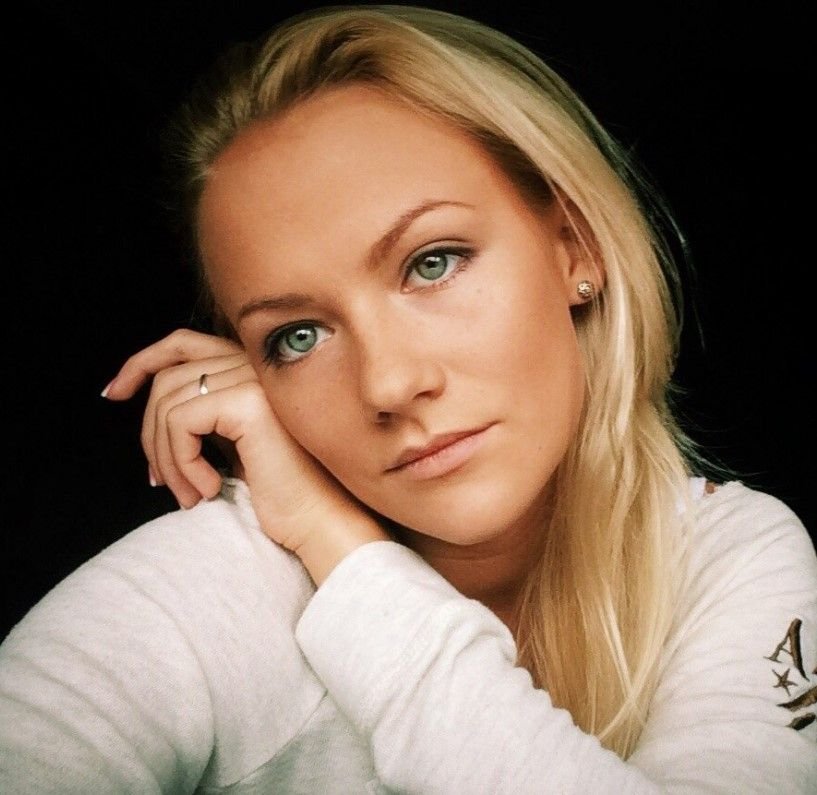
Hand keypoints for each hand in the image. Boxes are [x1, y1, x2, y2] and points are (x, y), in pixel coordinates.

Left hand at [102, 329, 388, 583]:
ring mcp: (255, 378)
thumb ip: (204, 413)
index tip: (113, 394)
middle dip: (149, 434)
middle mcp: (257, 364)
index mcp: (255, 368)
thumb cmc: (284, 493)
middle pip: (167, 378)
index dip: (141, 361)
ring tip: (189, 495)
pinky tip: (207, 490)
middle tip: (161, 482)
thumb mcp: (234, 445)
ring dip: (166, 459)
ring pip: (168, 404)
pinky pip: (181, 422)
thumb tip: (146, 406)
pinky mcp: (249, 401)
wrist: (322, 521)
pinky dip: (181, 463)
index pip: (183, 343)